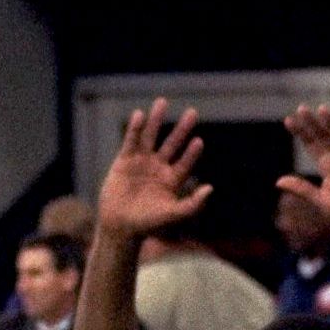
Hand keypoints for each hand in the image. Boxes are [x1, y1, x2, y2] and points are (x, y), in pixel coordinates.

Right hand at [95, 99, 211, 241]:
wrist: (119, 227)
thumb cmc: (147, 225)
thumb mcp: (172, 215)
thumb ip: (193, 205)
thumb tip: (210, 189)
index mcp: (171, 180)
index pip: (185, 162)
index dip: (191, 153)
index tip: (198, 141)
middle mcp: (158, 168)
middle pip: (172, 144)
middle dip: (182, 129)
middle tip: (193, 112)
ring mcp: (141, 162)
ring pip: (150, 137)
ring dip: (156, 120)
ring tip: (162, 102)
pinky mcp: (124, 161)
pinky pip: (130, 141)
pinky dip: (134, 129)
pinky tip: (139, 115)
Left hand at [279, 105, 329, 232]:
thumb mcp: (321, 201)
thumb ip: (302, 189)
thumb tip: (278, 182)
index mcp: (326, 165)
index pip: (311, 145)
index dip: (300, 133)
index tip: (288, 120)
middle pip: (324, 136)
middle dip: (313, 124)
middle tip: (301, 109)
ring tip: (323, 110)